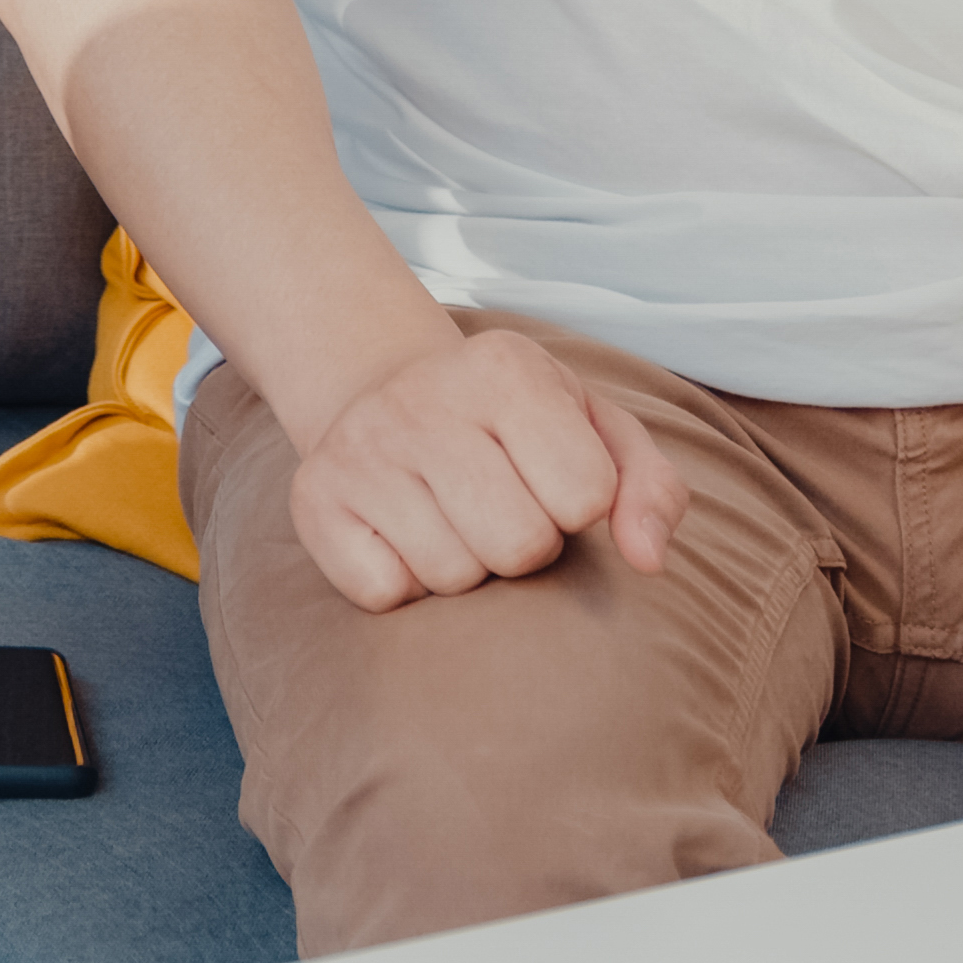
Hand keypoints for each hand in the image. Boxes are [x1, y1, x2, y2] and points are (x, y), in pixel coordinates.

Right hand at [285, 326, 686, 613]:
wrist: (384, 392)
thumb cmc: (516, 427)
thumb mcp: (596, 431)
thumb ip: (649, 489)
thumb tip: (648, 560)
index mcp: (505, 368)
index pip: (586, 495)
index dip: (579, 505)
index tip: (548, 477)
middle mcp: (421, 398)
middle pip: (520, 546)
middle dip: (525, 544)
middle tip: (498, 504)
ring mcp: (359, 448)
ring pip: (454, 577)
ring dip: (466, 566)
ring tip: (449, 516)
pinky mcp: (314, 499)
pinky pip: (385, 594)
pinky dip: (403, 582)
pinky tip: (400, 533)